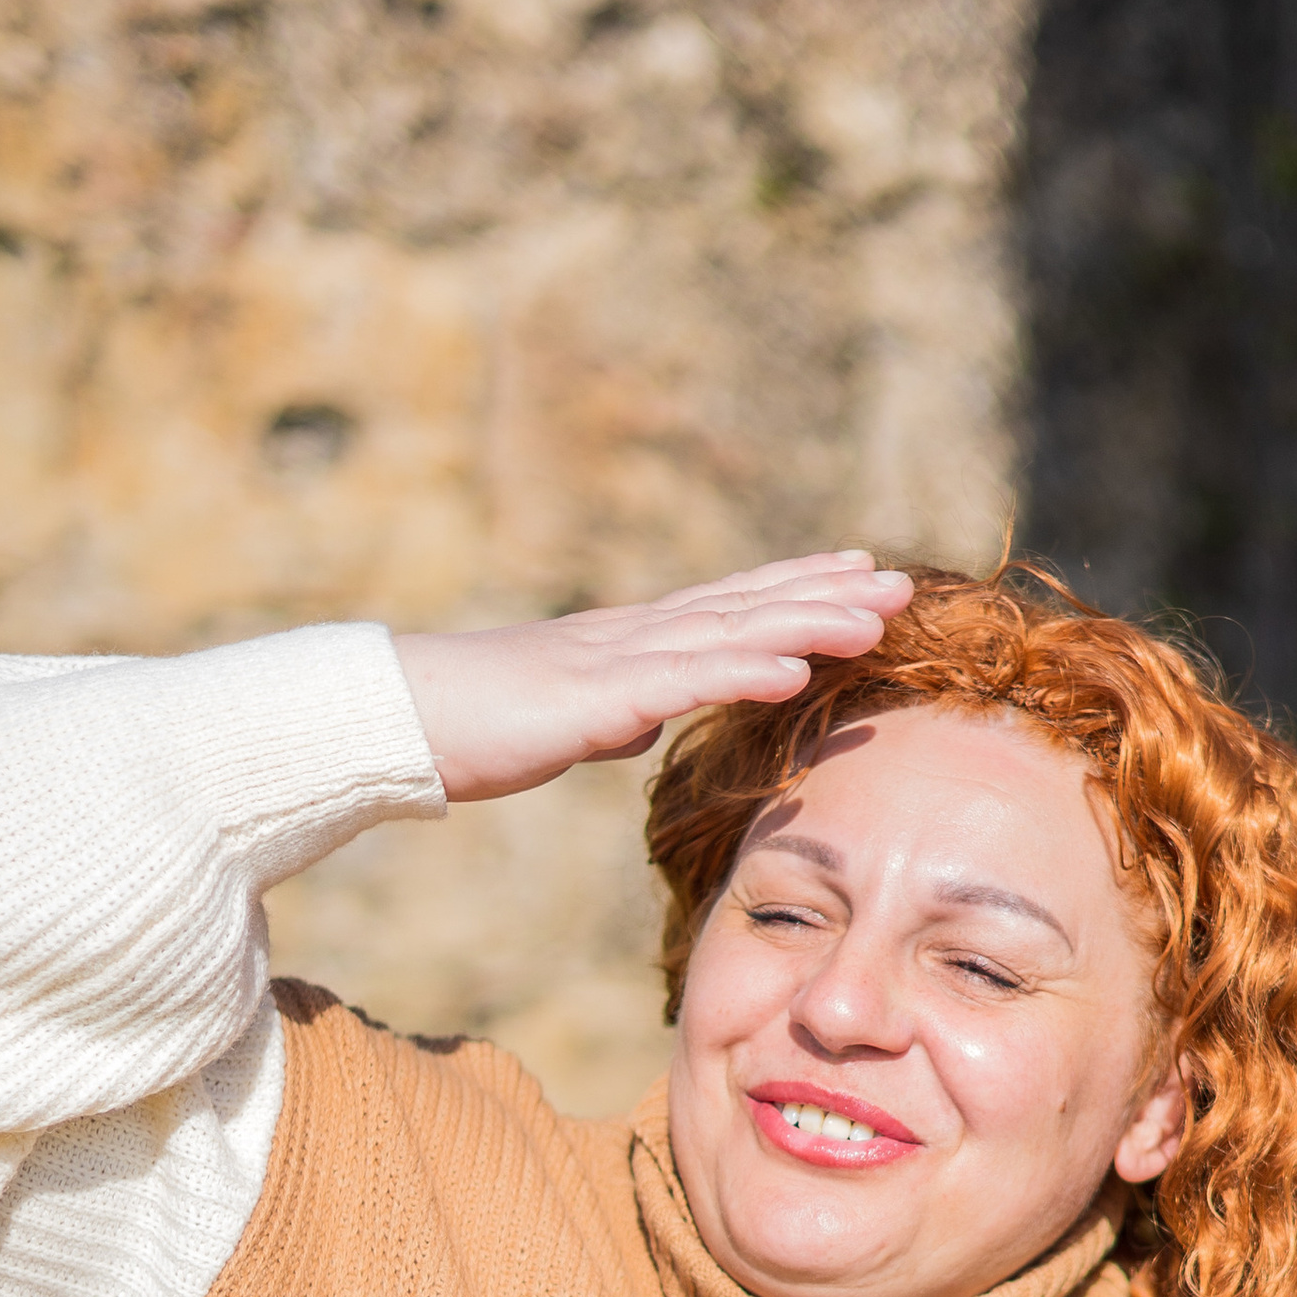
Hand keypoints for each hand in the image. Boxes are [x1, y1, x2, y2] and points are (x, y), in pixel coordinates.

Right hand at [393, 552, 912, 802]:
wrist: (396, 716)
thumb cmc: (469, 725)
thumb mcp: (563, 723)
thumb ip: (610, 715)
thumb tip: (642, 721)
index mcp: (627, 645)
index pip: (727, 607)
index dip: (795, 588)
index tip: (858, 572)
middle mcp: (631, 638)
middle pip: (746, 607)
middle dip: (825, 593)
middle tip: (900, 580)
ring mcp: (615, 662)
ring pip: (729, 634)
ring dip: (806, 622)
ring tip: (873, 615)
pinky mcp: (594, 698)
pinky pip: (681, 683)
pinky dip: (742, 673)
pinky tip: (793, 670)